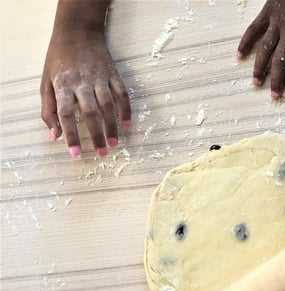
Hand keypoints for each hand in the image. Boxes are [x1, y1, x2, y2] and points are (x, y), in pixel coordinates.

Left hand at [41, 29, 130, 157]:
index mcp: (63, 85)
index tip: (76, 154)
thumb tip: (54, 135)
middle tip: (102, 154)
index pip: (65, 114)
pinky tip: (127, 125)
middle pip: (90, 113)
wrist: (78, 32)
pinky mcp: (113, 74)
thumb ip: (48, 110)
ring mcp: (100, 78)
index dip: (70, 135)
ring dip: (112, 126)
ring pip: (108, 106)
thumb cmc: (59, 60)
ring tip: (114, 143)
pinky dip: (126, 111)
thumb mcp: (46, 82)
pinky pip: (122, 95)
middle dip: (97, 135)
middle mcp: (82, 82)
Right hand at [237, 0, 284, 99]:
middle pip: (280, 60)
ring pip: (265, 49)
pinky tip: (239, 55)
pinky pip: (253, 29)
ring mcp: (275, 22)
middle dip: (277, 79)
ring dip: (260, 67)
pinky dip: (245, 42)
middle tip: (274, 96)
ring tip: (256, 83)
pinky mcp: (266, 12)